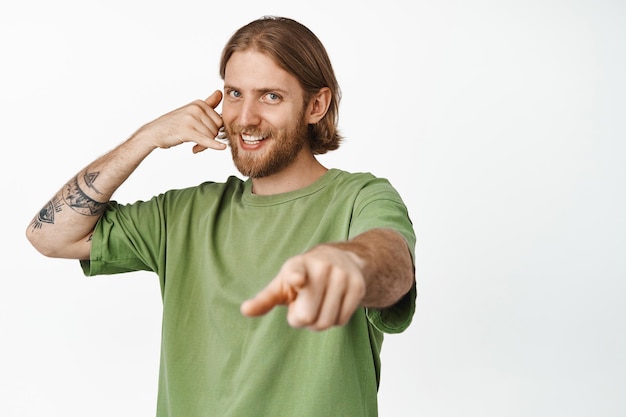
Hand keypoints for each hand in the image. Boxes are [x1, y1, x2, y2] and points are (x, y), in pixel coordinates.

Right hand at [134, 90, 225, 152]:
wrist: (154, 132)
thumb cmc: (174, 123)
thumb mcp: (192, 110)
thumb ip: (208, 103)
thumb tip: (220, 92)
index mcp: (199, 103)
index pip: (220, 121)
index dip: (215, 131)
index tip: (205, 136)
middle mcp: (196, 108)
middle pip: (217, 129)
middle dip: (210, 139)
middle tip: (199, 143)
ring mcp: (191, 118)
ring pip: (211, 137)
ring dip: (204, 145)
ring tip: (194, 146)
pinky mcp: (187, 130)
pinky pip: (206, 140)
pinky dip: (214, 145)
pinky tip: (222, 148)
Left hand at [240, 245, 366, 330]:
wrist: (342, 259)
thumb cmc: (303, 276)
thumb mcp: (283, 284)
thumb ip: (265, 299)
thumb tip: (244, 310)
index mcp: (297, 265)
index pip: (296, 271)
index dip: (296, 277)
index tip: (297, 280)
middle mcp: (321, 266)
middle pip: (307, 316)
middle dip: (303, 319)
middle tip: (304, 306)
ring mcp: (341, 275)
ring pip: (326, 321)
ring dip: (318, 322)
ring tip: (318, 305)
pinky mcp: (357, 285)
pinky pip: (341, 320)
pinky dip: (334, 320)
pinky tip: (332, 306)